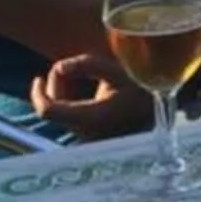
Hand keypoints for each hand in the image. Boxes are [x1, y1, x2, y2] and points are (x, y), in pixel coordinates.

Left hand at [29, 54, 151, 141]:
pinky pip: (71, 117)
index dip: (37, 93)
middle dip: (57, 85)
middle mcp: (85, 132)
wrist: (163, 107)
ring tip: (86, 76)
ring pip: (62, 113)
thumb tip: (59, 66)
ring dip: (66, 92)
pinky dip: (73, 101)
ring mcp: (88, 136)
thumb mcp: (117, 70)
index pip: (47, 110)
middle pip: (54, 108)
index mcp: (90, 117)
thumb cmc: (142, 87)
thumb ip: (87, 65)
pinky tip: (87, 89)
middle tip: (73, 67)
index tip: (38, 77)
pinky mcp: (91, 136)